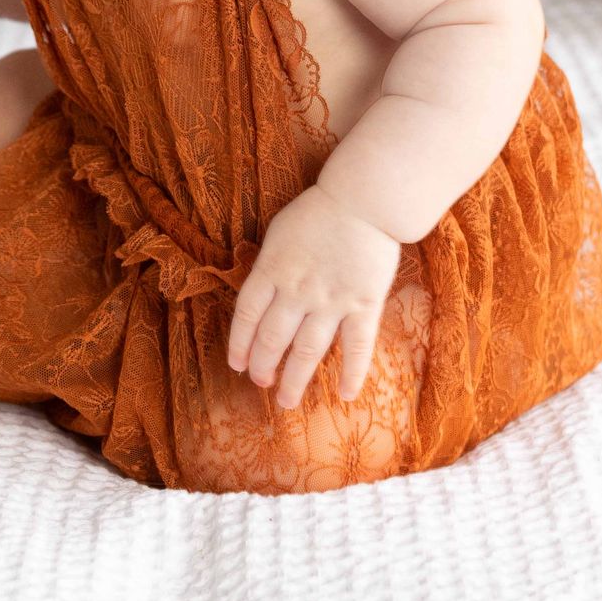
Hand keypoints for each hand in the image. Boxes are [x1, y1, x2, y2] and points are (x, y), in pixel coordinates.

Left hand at [226, 190, 401, 410]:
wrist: (364, 199)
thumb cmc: (319, 210)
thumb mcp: (279, 232)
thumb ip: (269, 266)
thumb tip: (260, 295)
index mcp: (272, 269)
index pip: (247, 314)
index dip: (240, 342)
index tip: (237, 364)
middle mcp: (297, 290)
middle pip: (273, 338)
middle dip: (263, 366)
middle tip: (261, 384)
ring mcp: (331, 301)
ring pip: (308, 351)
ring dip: (295, 380)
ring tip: (287, 402)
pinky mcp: (364, 305)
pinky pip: (357, 347)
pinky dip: (352, 374)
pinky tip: (346, 395)